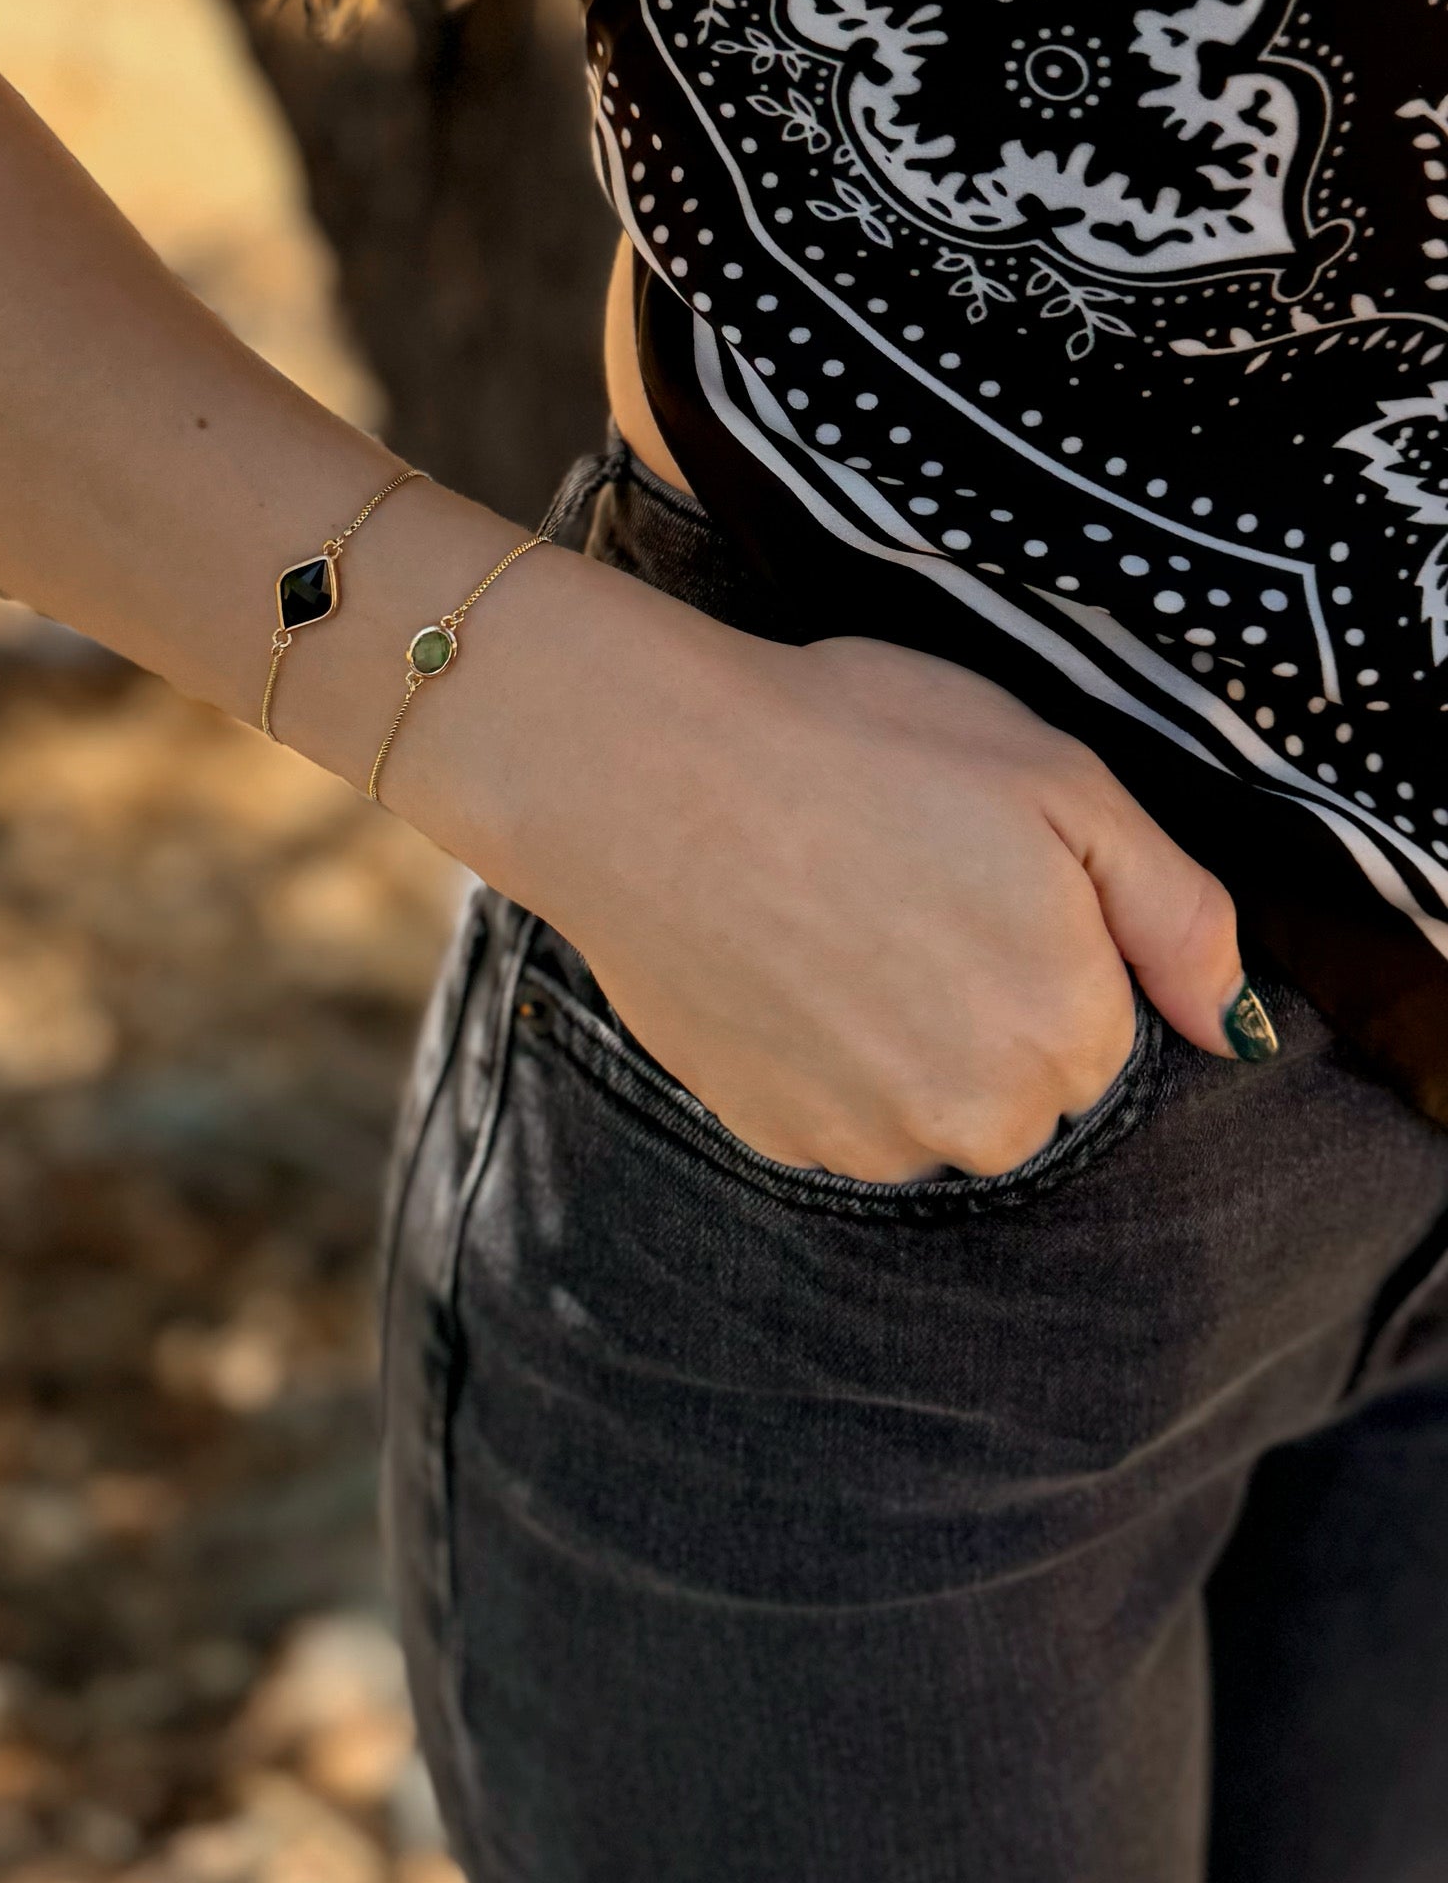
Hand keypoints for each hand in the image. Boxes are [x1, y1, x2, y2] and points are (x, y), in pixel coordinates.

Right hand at [527, 622, 1250, 1184]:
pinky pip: (837, 1117)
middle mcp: (981, 1116)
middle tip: (898, 879)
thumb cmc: (854, 744)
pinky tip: (779, 958)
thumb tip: (1238, 1026)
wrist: (645, 772)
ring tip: (829, 913)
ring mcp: (868, 1139)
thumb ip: (1175, 911)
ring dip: (901, 1038)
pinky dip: (821, 1055)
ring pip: (929, 1107)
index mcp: (1069, 1028)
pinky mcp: (773, 1136)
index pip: (1106, 1027)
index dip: (1047, 938)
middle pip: (1023, 1085)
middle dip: (982, 999)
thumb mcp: (1058, 778)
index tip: (970, 862)